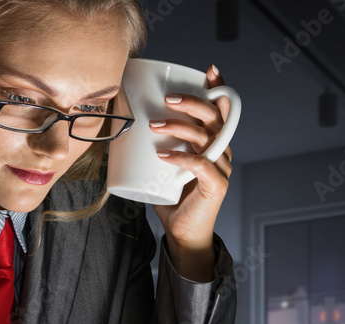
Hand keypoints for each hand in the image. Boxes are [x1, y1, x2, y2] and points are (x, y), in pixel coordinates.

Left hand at [151, 64, 233, 281]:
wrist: (182, 233)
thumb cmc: (172, 197)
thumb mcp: (163, 163)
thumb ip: (153, 144)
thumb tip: (122, 123)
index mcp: (213, 141)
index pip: (221, 109)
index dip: (218, 87)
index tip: (208, 70)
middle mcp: (221, 150)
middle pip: (215, 117)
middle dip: (192, 102)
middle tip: (167, 99)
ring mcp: (221, 168)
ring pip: (207, 137)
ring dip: (180, 127)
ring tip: (156, 126)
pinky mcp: (217, 186)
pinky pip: (201, 166)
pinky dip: (182, 158)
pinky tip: (164, 155)